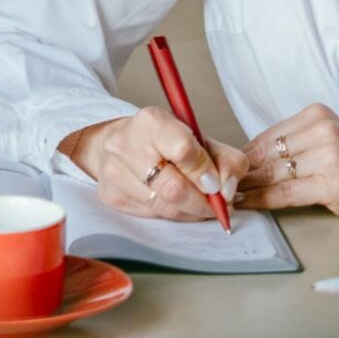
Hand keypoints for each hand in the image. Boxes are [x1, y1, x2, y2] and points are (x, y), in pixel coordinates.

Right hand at [61, 108, 248, 221]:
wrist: (123, 144)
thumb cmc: (167, 141)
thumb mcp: (202, 140)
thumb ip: (226, 160)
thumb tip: (228, 191)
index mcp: (151, 121)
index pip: (183, 150)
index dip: (206, 172)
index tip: (217, 185)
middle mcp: (126, 144)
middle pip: (173, 188)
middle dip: (202, 203)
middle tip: (217, 206)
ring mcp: (114, 172)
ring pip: (163, 207)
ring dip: (190, 212)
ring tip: (201, 205)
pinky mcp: (110, 195)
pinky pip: (151, 216)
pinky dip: (172, 214)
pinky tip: (178, 205)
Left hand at [236, 104, 338, 219]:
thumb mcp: (330, 136)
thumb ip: (295, 142)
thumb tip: (250, 157)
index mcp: (318, 115)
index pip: (267, 136)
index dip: (241, 155)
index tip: (225, 169)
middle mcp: (323, 132)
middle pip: (266, 154)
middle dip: (239, 172)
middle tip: (219, 186)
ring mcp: (330, 157)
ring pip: (272, 173)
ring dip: (246, 187)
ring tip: (228, 196)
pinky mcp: (333, 184)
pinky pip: (286, 193)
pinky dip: (262, 200)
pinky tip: (248, 204)